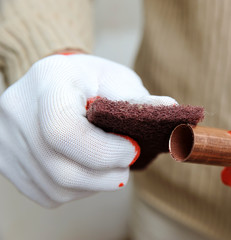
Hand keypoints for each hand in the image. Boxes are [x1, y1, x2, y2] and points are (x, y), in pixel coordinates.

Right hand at [0, 54, 175, 206]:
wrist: (56, 82)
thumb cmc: (91, 80)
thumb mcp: (116, 79)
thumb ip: (139, 100)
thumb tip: (171, 112)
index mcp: (47, 82)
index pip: (63, 130)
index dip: (104, 151)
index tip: (132, 150)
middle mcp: (16, 111)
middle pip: (61, 168)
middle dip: (105, 175)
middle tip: (126, 164)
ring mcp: (7, 140)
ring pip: (56, 187)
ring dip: (94, 185)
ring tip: (109, 166)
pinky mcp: (7, 162)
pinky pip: (48, 194)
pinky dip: (77, 190)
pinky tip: (87, 170)